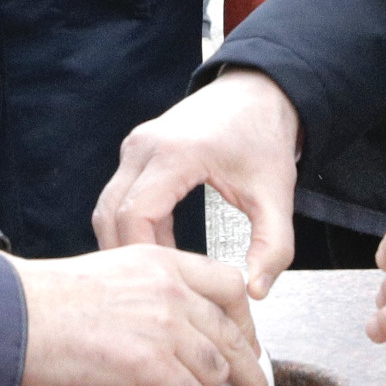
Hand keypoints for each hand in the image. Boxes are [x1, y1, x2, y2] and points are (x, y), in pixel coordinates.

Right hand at [13, 245, 270, 385]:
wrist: (14, 316)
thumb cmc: (47, 302)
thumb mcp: (111, 276)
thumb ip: (151, 296)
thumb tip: (179, 339)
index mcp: (161, 262)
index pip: (229, 285)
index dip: (245, 322)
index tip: (247, 348)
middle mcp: (170, 289)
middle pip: (234, 336)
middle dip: (250, 375)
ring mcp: (163, 325)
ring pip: (215, 372)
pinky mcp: (150, 362)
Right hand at [95, 69, 301, 294]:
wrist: (258, 93)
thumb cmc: (264, 138)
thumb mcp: (276, 194)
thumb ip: (273, 245)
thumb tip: (256, 291)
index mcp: (176, 153)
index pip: (135, 215)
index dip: (144, 256)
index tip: (166, 286)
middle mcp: (145, 145)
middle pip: (110, 213)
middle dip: (127, 255)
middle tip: (152, 292)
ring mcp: (135, 146)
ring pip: (109, 206)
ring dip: (127, 240)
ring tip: (158, 275)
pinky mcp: (136, 151)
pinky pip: (119, 196)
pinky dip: (132, 225)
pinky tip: (161, 247)